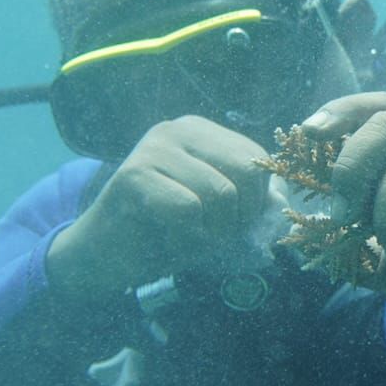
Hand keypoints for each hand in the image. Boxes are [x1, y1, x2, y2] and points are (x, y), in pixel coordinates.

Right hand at [47, 115, 271, 306]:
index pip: (257, 160)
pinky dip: (186, 235)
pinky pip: (188, 208)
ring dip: (211, 232)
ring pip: (220, 193)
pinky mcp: (133, 174)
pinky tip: (165, 238)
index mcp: (202, 132)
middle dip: (239, 217)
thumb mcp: (217, 216)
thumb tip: (283, 204)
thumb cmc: (163, 235)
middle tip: (212, 237)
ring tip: (185, 237)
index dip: (255, 203)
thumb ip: (250, 206)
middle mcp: (179, 128)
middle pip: (246, 172)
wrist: (102, 257)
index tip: (230, 225)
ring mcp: (154, 147)